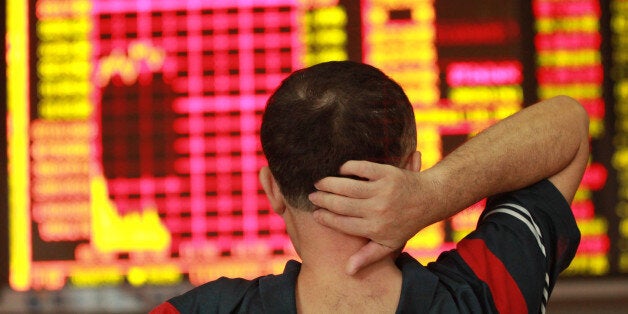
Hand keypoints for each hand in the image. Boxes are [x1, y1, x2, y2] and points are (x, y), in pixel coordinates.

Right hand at [308, 160, 439, 274]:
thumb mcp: (389, 245)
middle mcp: (377, 210)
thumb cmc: (405, 224)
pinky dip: (348, 167)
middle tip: (312, 196)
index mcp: (375, 228)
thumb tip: (347, 270)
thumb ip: (368, 257)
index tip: (315, 214)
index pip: (342, 223)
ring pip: (347, 186)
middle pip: (340, 204)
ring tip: (319, 182)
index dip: (325, 218)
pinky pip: (361, 168)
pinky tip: (340, 169)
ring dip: (329, 183)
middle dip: (322, 199)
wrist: (429, 199)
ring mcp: (382, 191)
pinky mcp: (387, 174)